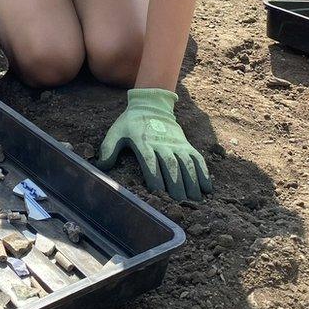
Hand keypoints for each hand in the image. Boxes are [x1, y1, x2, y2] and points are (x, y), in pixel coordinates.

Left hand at [97, 88, 212, 200]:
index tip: (158, 192)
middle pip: (171, 165)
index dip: (154, 176)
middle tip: (179, 203)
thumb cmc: (130, 123)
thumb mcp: (116, 132)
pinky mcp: (186, 144)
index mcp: (143, 142)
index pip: (150, 161)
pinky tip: (207, 188)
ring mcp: (176, 144)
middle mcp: (162, 143)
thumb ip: (108, 148)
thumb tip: (101, 166)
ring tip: (195, 200)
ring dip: (192, 182)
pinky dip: (204, 172)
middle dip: (176, 184)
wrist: (151, 105)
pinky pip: (197, 158)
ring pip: (186, 163)